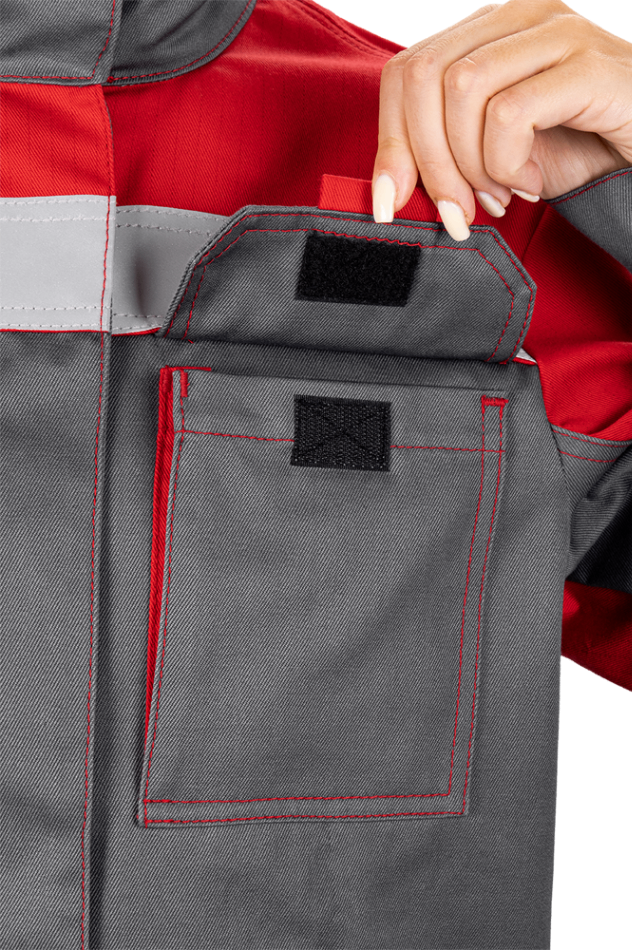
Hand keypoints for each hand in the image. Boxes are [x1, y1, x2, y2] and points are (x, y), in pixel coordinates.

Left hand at [372, 0, 631, 239]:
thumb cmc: (578, 151)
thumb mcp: (495, 156)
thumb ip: (444, 154)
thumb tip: (387, 190)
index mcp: (486, 33)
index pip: (405, 72)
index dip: (389, 143)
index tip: (390, 207)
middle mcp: (517, 17)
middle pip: (424, 75)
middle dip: (426, 161)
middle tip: (453, 214)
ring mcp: (555, 32)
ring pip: (462, 88)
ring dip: (470, 164)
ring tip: (499, 196)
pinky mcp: (587, 63)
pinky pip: (510, 112)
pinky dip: (506, 162)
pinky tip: (528, 184)